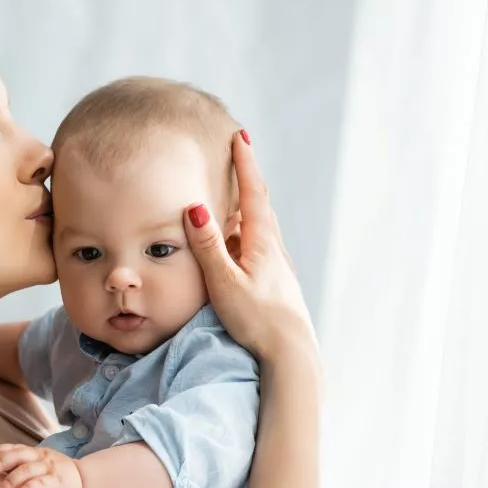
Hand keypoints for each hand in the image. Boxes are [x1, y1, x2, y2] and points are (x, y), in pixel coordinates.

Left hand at [0, 444, 82, 487]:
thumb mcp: (42, 467)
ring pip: (26, 470)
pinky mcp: (58, 483)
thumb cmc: (59, 477)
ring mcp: (51, 469)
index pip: (15, 448)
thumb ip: (24, 466)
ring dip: (9, 481)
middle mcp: (43, 457)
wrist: (87, 485)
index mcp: (38, 452)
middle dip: (0, 463)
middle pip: (18, 455)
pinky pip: (39, 485)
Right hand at [183, 130, 315, 361]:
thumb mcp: (225, 282)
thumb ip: (208, 245)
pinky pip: (258, 246)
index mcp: (262, 242)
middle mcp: (273, 248)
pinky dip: (246, 233)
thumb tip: (196, 207)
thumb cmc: (257, 319)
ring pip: (259, 227)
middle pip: (259, 205)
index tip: (239, 136)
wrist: (291, 352)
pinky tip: (237, 243)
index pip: (253, 192)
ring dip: (246, 207)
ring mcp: (277, 265)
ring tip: (232, 194)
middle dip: (248, 178)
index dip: (245, 163)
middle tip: (238, 153)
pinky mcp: (275, 281)